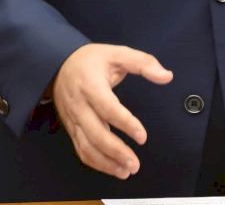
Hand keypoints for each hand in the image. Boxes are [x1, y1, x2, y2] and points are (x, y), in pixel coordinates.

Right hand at [52, 43, 172, 179]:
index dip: (125, 124)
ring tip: (126, 171)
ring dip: (106, 163)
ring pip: (86, 146)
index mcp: (91, 85)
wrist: (58, 64)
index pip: (108, 108)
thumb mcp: (117, 53)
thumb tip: (166, 76)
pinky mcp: (71, 128)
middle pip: (95, 133)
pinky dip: (96, 162)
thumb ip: (143, 63)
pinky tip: (112, 168)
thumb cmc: (91, 60)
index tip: (142, 137)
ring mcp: (73, 119)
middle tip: (135, 164)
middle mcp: (79, 105)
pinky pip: (81, 149)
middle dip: (116, 152)